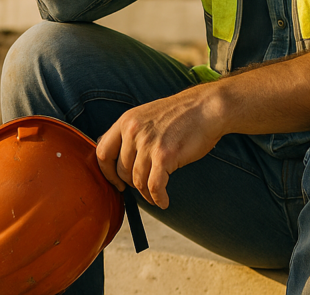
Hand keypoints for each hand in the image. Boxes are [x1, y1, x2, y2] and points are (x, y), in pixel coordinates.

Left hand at [95, 87, 222, 209]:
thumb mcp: (146, 116)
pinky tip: (164, 201)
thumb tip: (117, 160)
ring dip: (147, 194)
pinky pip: (154, 186)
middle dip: (130, 184)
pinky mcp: (164, 156)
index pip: (102, 152)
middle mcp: (133, 131)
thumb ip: (131, 134)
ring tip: (156, 196)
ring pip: (138, 181)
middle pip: (121, 170)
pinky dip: (158, 198)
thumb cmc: (180, 114)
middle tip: (142, 187)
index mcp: (126, 121)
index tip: (116, 182)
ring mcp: (148, 143)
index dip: (107, 172)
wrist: (206, 108)